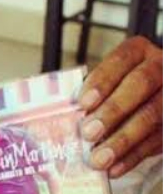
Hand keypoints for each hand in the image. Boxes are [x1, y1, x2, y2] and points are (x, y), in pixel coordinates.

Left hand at [78, 37, 161, 177]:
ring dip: (122, 140)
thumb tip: (64, 113)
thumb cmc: (119, 86)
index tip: (83, 103)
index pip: (120, 61)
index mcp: (138, 51)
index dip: (102, 81)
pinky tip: (115, 167)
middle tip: (88, 132)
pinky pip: (159, 140)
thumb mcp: (109, 78)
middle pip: (140, 85)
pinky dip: (134, 156)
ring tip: (99, 158)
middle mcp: (161, 68)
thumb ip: (91, 90)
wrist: (155, 94)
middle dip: (113, 110)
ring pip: (152, 116)